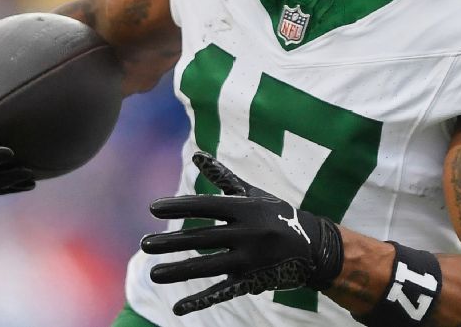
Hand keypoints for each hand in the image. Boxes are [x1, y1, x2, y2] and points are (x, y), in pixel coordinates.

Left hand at [140, 152, 343, 315]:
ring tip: (153, 273)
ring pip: (208, 266)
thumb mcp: (254, 194)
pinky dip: (200, 300)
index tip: (153, 209)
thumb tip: (197, 154)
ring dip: (179, 271)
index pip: (206, 206)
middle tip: (145, 244)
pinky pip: (223, 291)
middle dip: (171, 242)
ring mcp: (250, 259)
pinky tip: (178, 306)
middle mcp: (248, 233)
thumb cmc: (278, 215)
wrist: (315, 246)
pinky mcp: (252, 281)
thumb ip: (223, 177)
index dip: (179, 207)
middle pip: (203, 238)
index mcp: (246, 209)